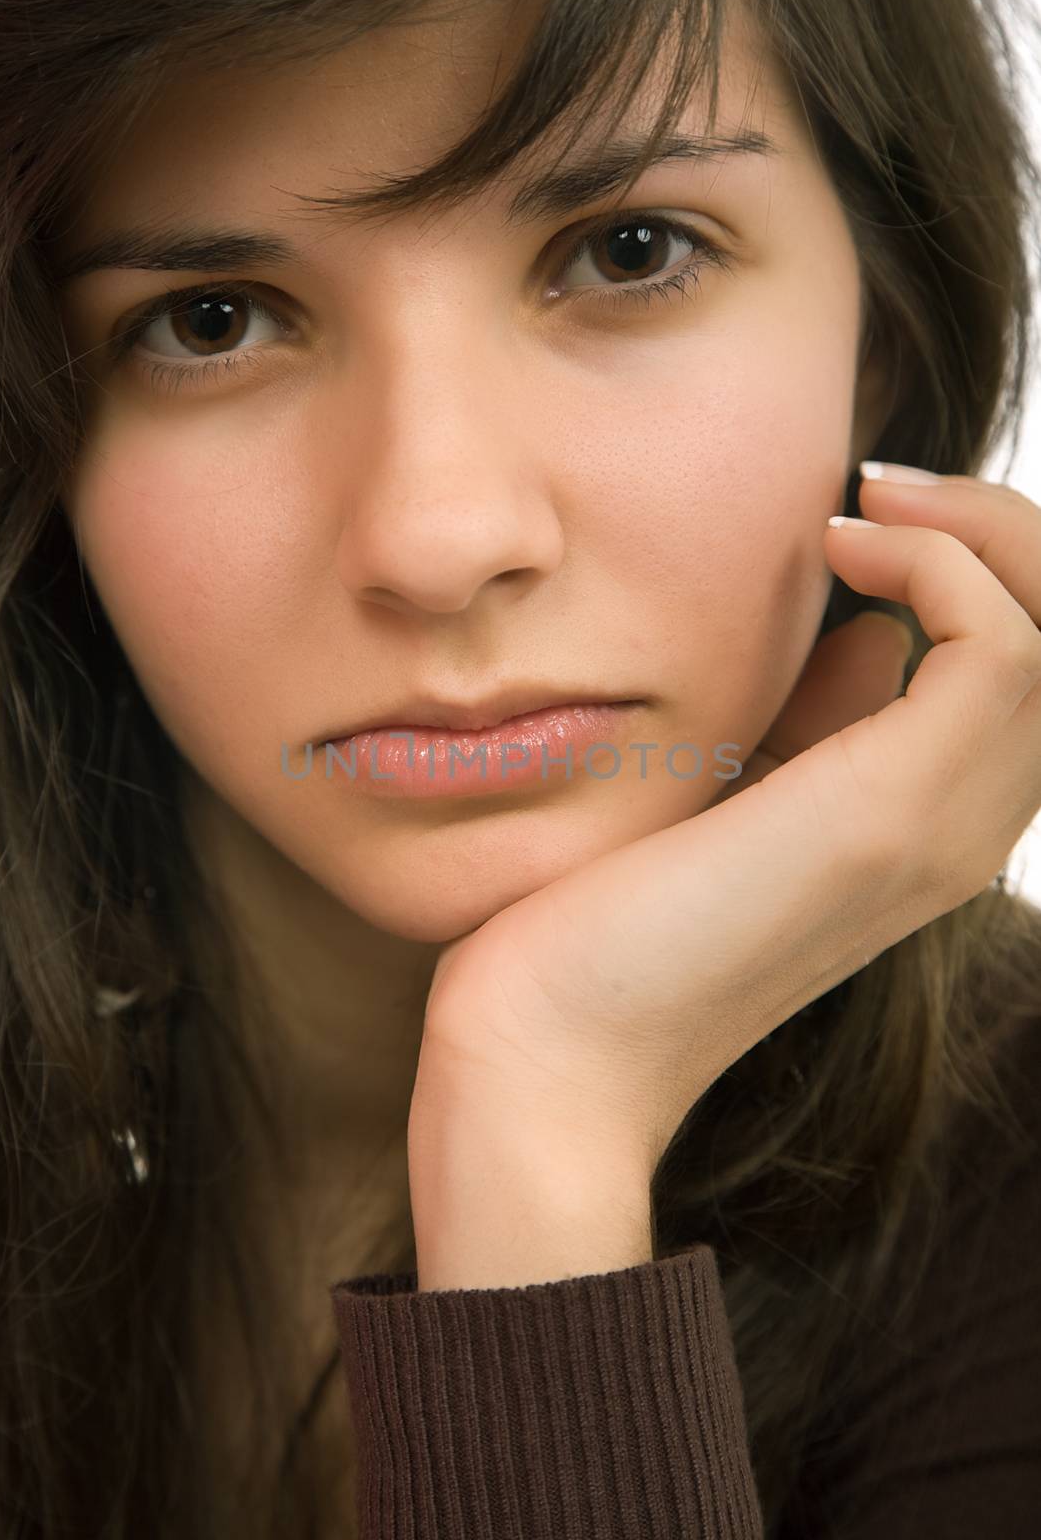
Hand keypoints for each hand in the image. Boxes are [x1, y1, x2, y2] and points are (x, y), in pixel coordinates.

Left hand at [412, 468, 1040, 1181]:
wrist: (547, 1050)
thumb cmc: (604, 922)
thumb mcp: (736, 791)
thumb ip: (818, 721)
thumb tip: (862, 629)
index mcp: (926, 828)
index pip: (1030, 675)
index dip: (979, 571)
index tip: (858, 519)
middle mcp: (962, 832)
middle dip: (1000, 535)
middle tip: (882, 489)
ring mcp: (940, 828)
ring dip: (979, 534)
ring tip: (863, 505)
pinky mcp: (888, 813)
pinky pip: (999, 641)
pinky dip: (936, 563)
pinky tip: (836, 544)